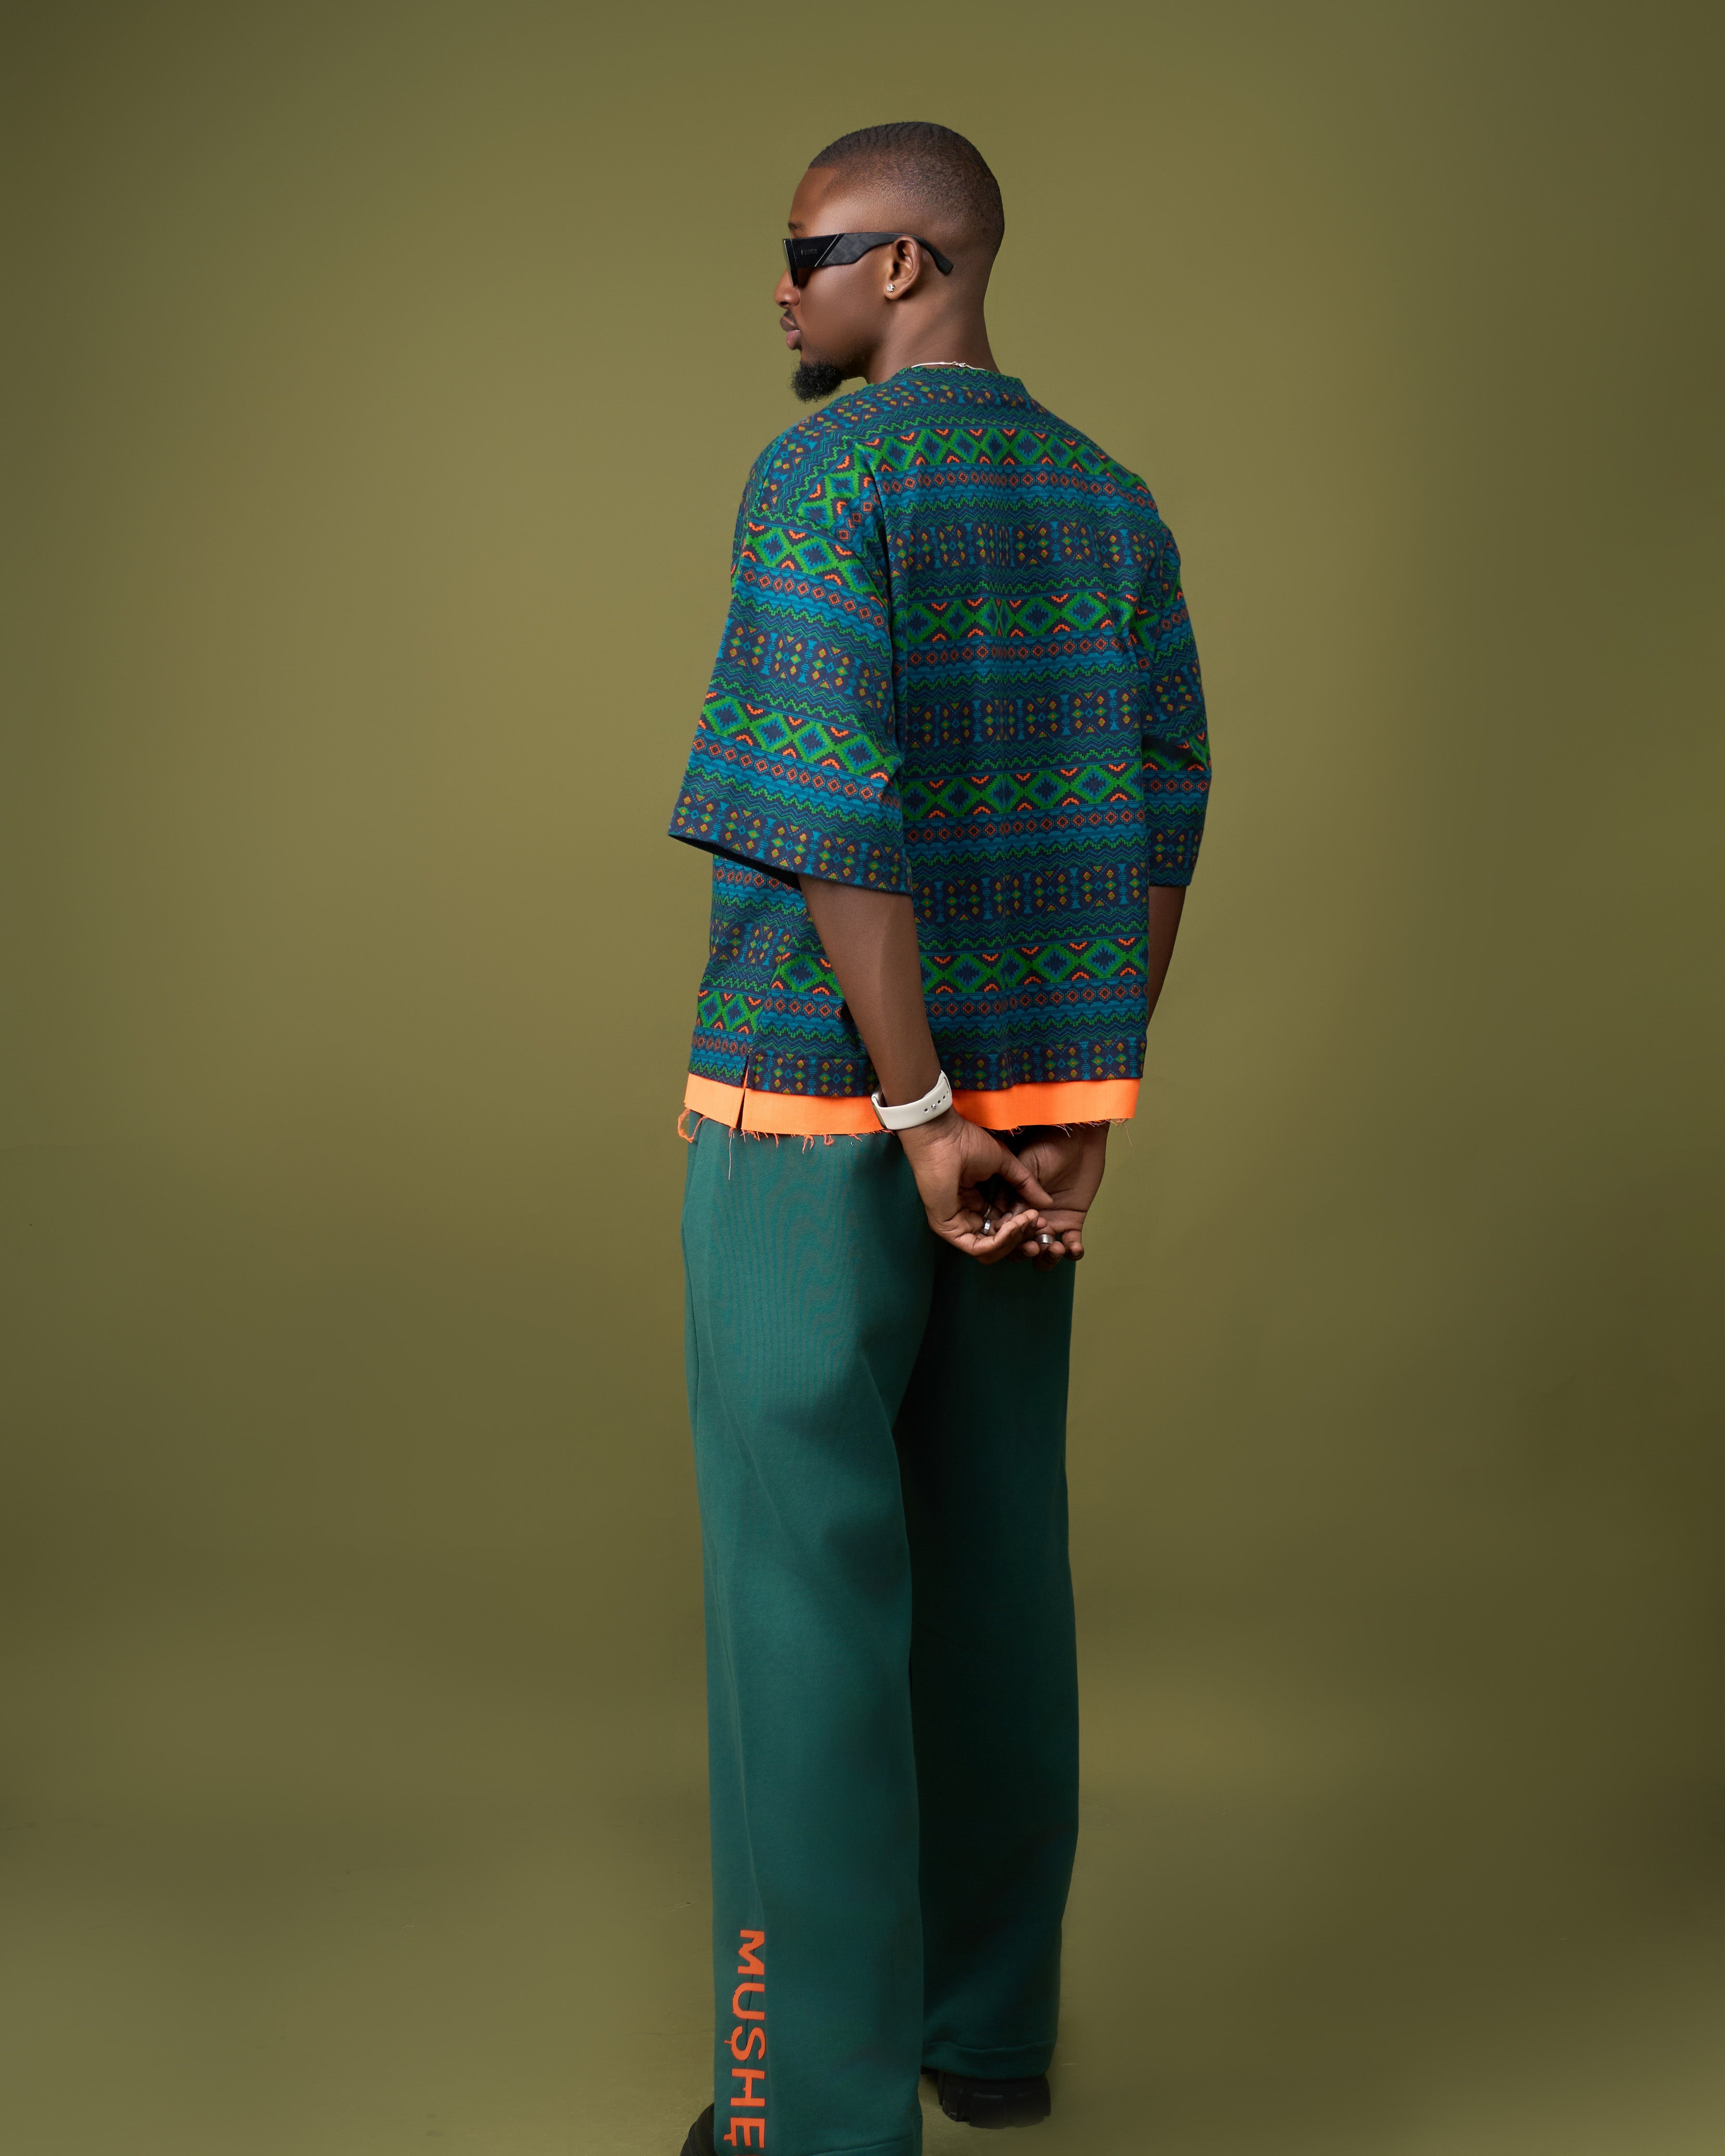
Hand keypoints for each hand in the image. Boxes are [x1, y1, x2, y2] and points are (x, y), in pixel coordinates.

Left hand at [897, 1110, 1053, 1264]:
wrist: (945, 1137)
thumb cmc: (968, 1143)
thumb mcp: (1006, 1165)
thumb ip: (1026, 1185)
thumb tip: (1047, 1203)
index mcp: (977, 1204)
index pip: (1003, 1227)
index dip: (1024, 1226)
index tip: (1041, 1217)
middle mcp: (966, 1218)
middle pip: (999, 1243)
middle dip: (1022, 1235)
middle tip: (1037, 1222)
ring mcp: (956, 1226)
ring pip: (991, 1250)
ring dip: (1014, 1238)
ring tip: (1026, 1219)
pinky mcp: (948, 1230)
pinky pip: (978, 1248)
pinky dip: (1000, 1241)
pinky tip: (1013, 1224)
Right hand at [1009, 1124, 1109, 1267]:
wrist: (1079, 1139)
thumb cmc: (1048, 1145)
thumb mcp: (1027, 1165)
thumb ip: (1017, 1192)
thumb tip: (1005, 1221)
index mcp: (1012, 1204)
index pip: (1003, 1230)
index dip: (1006, 1237)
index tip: (1013, 1235)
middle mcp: (1029, 1218)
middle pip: (1020, 1247)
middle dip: (1025, 1251)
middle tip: (1035, 1245)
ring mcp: (1051, 1221)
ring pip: (1043, 1253)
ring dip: (1047, 1257)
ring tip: (1055, 1247)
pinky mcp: (1072, 1222)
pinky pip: (1071, 1245)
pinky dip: (1072, 1252)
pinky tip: (1073, 1247)